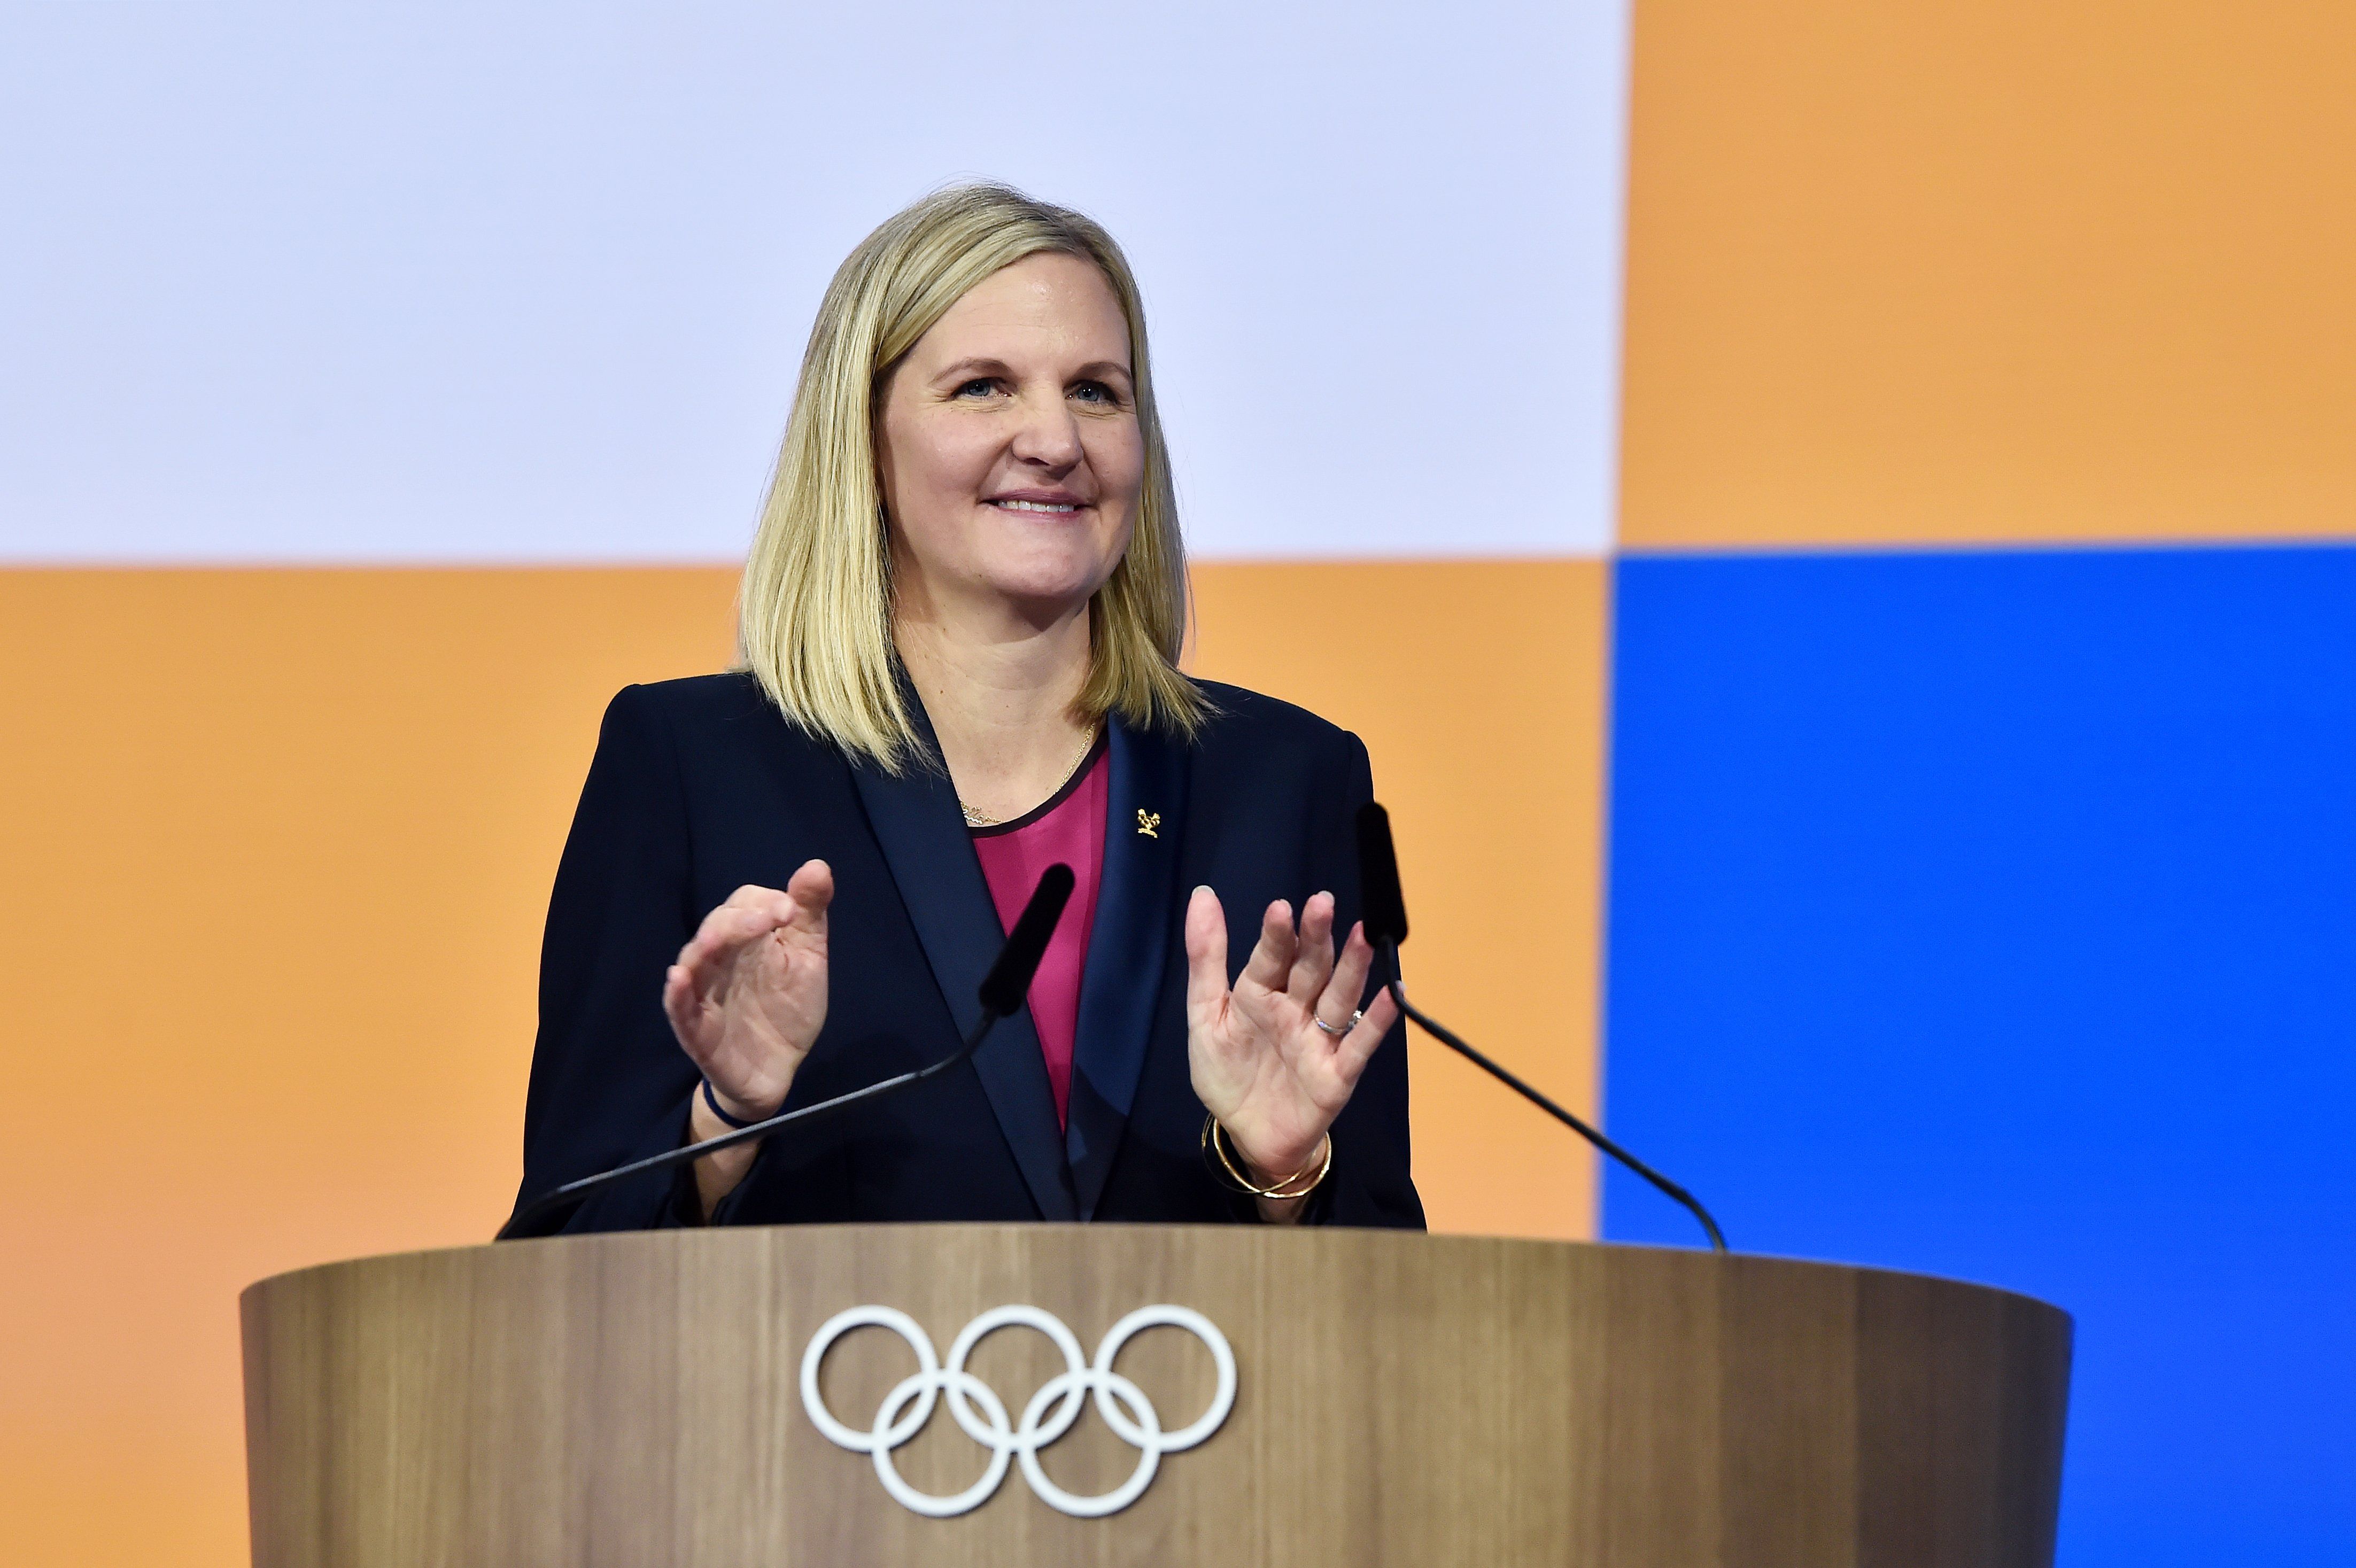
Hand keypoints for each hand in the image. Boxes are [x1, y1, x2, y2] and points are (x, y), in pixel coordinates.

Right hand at [662, 860, 832, 1122]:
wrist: (779, 1069)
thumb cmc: (788, 1008)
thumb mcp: (808, 957)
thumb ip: (810, 914)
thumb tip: (817, 865)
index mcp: (748, 939)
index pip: (744, 903)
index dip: (765, 902)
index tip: (791, 912)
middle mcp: (720, 960)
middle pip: (717, 926)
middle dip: (740, 920)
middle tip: (769, 919)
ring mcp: (705, 992)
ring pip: (694, 961)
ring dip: (704, 947)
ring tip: (717, 938)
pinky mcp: (695, 1028)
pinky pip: (679, 1007)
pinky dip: (677, 993)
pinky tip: (679, 978)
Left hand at [1183, 886, 1398, 1190]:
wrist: (1248, 1138)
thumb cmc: (1227, 1074)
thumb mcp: (1205, 1016)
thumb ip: (1205, 959)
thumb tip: (1202, 895)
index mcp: (1260, 993)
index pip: (1272, 957)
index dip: (1277, 934)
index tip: (1282, 908)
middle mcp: (1295, 1009)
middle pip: (1310, 968)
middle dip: (1317, 937)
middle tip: (1323, 903)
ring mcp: (1319, 1039)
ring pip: (1337, 998)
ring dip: (1352, 968)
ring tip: (1364, 936)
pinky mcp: (1337, 1073)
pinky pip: (1359, 1044)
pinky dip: (1376, 1021)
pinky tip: (1393, 995)